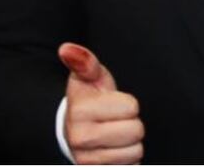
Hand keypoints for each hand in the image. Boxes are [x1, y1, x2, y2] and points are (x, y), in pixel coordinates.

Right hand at [59, 43, 143, 164]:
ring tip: (114, 134)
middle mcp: (81, 139)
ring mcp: (88, 160)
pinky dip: (126, 159)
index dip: (126, 103)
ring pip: (135, 152)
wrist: (71, 131)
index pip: (131, 107)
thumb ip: (84, 62)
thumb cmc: (86, 100)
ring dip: (129, 143)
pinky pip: (129, 166)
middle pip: (136, 131)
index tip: (112, 103)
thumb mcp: (88, 77)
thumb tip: (67, 48)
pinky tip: (114, 150)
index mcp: (80, 111)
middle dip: (130, 123)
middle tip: (115, 119)